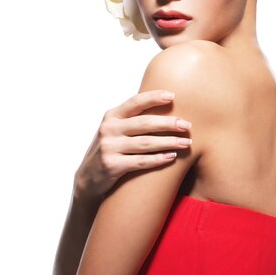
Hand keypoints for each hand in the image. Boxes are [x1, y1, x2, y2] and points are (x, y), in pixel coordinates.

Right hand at [74, 90, 191, 197]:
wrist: (88, 178)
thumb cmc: (110, 149)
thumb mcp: (114, 130)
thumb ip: (131, 119)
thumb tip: (164, 105)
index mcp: (111, 116)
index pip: (135, 102)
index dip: (154, 97)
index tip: (173, 96)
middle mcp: (109, 129)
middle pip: (144, 123)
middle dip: (168, 123)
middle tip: (187, 125)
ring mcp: (109, 147)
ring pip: (145, 143)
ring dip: (169, 142)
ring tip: (185, 143)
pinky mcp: (112, 165)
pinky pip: (141, 161)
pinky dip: (158, 159)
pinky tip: (172, 156)